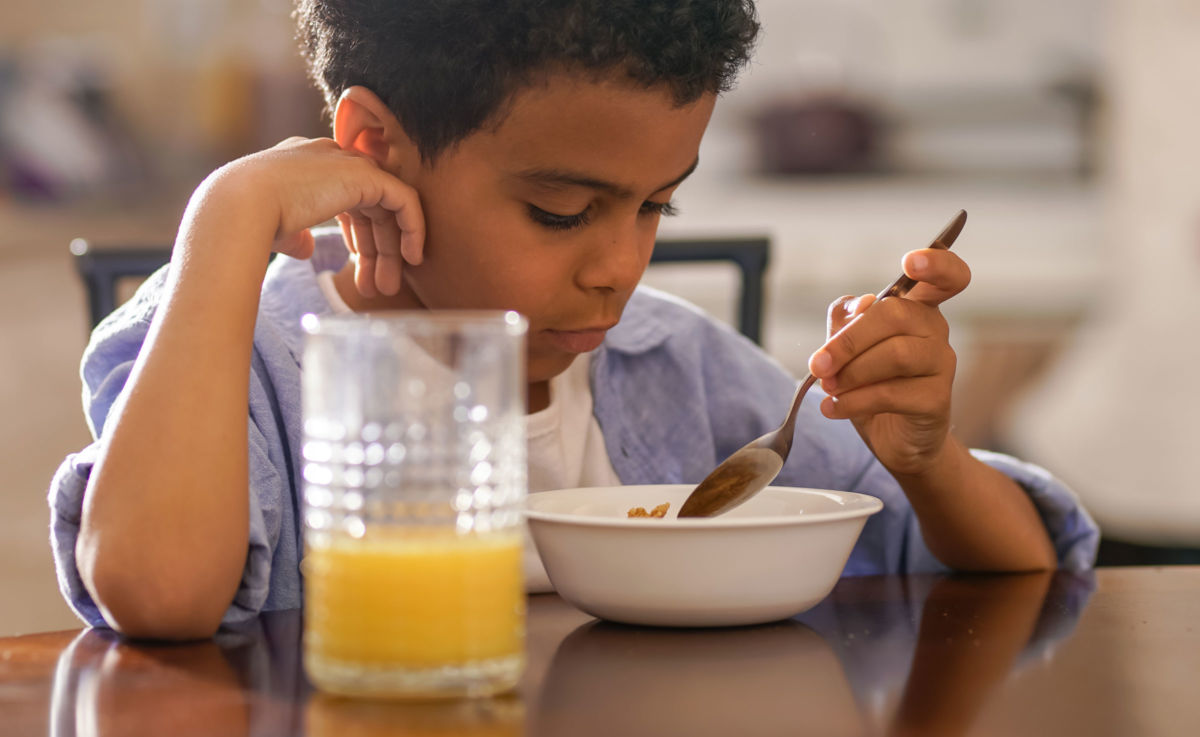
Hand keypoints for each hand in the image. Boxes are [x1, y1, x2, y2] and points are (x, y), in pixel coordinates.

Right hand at [218, 136, 424, 296]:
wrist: (240, 207)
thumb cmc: (247, 222)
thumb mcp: (277, 228)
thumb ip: (296, 233)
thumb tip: (306, 248)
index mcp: (307, 164)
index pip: (346, 197)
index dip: (357, 234)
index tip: (356, 266)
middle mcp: (329, 157)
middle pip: (369, 205)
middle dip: (376, 249)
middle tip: (379, 287)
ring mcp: (347, 162)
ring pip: (387, 207)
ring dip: (392, 249)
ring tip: (388, 288)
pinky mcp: (364, 174)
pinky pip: (404, 200)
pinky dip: (413, 228)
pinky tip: (411, 259)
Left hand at [807, 247, 970, 475]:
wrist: (891, 438)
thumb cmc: (870, 383)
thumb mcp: (848, 347)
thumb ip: (847, 319)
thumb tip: (861, 304)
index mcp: (916, 308)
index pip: (945, 276)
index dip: (935, 263)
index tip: (909, 262)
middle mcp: (935, 330)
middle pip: (896, 315)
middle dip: (848, 340)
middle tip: (818, 364)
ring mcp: (942, 364)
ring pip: (896, 354)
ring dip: (851, 373)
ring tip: (829, 389)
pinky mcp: (937, 400)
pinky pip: (893, 393)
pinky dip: (854, 401)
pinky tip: (833, 408)